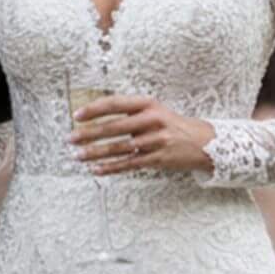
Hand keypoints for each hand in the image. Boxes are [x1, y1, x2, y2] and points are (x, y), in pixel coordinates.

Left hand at [72, 94, 213, 175]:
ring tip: (78, 156)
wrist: (203, 142)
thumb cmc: (170, 125)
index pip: (115, 104)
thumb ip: (130, 112)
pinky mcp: (158, 158)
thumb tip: (95, 118)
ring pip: (119, 148)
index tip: (77, 116)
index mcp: (148, 104)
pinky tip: (96, 169)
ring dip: (95, 153)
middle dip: (89, 134)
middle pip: (114, 127)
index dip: (94, 109)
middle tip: (70, 139)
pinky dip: (110, 167)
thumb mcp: (154, 110)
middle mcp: (152, 120)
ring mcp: (156, 140)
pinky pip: (129, 164)